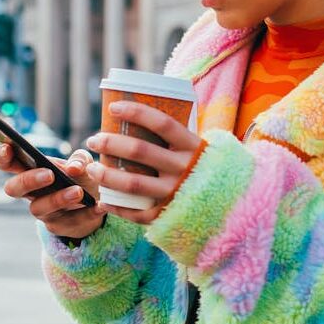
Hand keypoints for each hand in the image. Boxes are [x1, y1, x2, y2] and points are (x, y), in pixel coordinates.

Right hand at [0, 144, 106, 238]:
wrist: (97, 204)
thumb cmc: (81, 177)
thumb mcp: (83, 163)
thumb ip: (80, 160)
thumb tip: (73, 168)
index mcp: (31, 171)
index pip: (8, 164)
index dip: (2, 156)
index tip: (8, 147)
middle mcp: (31, 193)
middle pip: (13, 188)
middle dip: (28, 180)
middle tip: (49, 174)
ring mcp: (43, 212)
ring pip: (39, 208)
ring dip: (59, 198)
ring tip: (78, 192)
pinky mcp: (59, 227)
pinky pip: (70, 222)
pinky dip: (86, 213)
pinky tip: (99, 206)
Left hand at [85, 100, 202, 225]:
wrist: (231, 205)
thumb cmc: (204, 170)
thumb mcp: (197, 149)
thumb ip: (174, 138)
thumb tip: (135, 118)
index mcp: (193, 146)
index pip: (162, 123)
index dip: (136, 113)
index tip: (113, 108)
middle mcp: (184, 169)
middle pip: (140, 151)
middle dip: (110, 143)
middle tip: (94, 140)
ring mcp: (176, 194)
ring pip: (133, 184)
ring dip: (106, 175)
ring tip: (92, 169)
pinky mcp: (169, 215)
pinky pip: (137, 212)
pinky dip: (117, 207)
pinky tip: (104, 200)